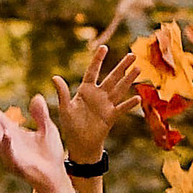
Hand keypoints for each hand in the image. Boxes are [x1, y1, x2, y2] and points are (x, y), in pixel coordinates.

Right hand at [0, 88, 73, 192]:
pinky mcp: (17, 165)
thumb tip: (36, 97)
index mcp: (13, 132)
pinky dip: (7, 144)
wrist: (55, 176)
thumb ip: (41, 114)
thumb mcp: (48, 129)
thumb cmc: (50, 154)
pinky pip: (10, 154)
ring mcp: (10, 154)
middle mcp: (7, 142)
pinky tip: (7, 134)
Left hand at [50, 39, 138, 169]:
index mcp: (85, 90)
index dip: (98, 60)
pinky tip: (137, 97)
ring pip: (120, 89)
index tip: (104, 47)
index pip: (93, 71)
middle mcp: (98, 95)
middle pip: (112, 77)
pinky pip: (122, 108)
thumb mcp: (65, 108)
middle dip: (122, 66)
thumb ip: (62, 93)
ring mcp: (106, 105)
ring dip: (129, 79)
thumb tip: (54, 77)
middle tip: (132, 55)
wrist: (80, 144)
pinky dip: (129, 104)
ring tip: (138, 69)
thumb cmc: (71, 126)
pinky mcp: (111, 116)